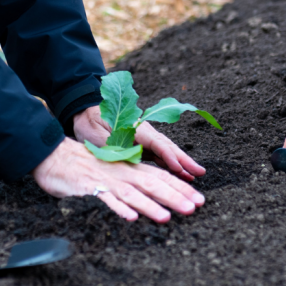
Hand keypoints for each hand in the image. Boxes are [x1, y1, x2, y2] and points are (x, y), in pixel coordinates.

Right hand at [32, 138, 204, 222]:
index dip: (181, 187)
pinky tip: (131, 218)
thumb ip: (133, 181)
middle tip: (195, 207)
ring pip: (133, 194)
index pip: (161, 176)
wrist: (55, 156)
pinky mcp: (89, 188)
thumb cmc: (86, 166)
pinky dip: (119, 208)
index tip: (200, 200)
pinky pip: (106, 199)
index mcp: (131, 169)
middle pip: (153, 184)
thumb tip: (156, 193)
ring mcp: (107, 181)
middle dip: (175, 196)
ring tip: (167, 217)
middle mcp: (123, 174)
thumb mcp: (114, 171)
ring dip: (150, 205)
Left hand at [73, 106, 205, 180]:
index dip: (169, 157)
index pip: (157, 144)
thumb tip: (130, 161)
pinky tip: (179, 172)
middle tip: (200, 172)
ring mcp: (144, 137)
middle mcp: (144, 131)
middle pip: (167, 147)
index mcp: (135, 128)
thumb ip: (115, 148)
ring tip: (195, 175)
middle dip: (184, 160)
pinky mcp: (141, 144)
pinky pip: (159, 154)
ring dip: (180, 163)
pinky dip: (170, 163)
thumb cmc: (90, 122)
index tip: (180, 169)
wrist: (85, 110)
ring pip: (166, 151)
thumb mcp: (98, 136)